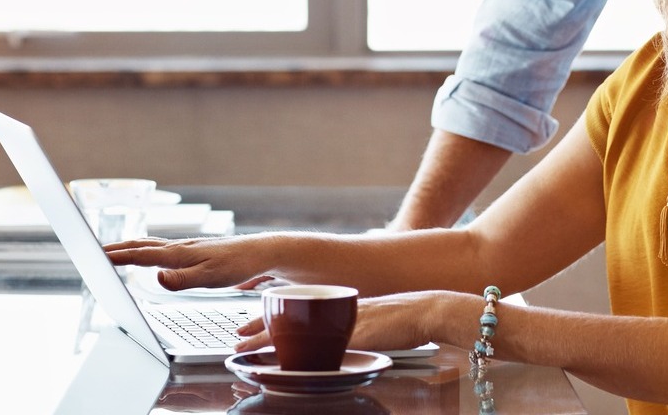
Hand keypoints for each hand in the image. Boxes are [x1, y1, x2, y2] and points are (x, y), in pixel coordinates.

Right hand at [103, 235, 277, 290]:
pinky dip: (145, 250)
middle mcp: (178, 248)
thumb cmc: (236, 265)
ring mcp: (185, 248)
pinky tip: (147, 256)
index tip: (95, 255)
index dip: (117, 256)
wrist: (258, 252)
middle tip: (94, 251)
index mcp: (178, 254)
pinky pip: (160, 249)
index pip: (141, 254)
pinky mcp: (192, 252)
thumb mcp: (210, 278)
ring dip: (129, 248)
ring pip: (150, 245)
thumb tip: (156, 278)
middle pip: (141, 245)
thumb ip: (182, 280)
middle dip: (117, 249)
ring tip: (113, 252)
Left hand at [231, 291, 448, 354]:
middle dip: (261, 329)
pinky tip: (283, 360)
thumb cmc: (407, 316)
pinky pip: (318, 346)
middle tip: (238, 336)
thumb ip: (354, 320)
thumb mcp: (373, 315)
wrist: (429, 309)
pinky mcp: (353, 334)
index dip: (272, 318)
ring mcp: (342, 322)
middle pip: (291, 319)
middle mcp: (335, 311)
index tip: (251, 324)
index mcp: (337, 306)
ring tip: (246, 345)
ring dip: (269, 341)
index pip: (297, 309)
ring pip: (297, 332)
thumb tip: (342, 334)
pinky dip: (299, 352)